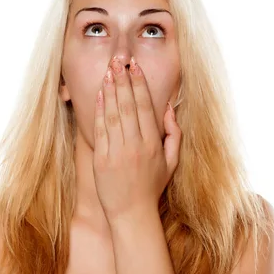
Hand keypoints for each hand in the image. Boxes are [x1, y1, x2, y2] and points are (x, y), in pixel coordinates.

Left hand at [92, 56, 180, 222]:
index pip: (145, 107)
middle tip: (119, 60)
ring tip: (108, 71)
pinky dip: (99, 110)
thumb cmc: (152, 186)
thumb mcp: (171, 162)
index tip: (135, 66)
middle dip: (123, 80)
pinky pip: (99, 129)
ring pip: (113, 114)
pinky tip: (100, 94)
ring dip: (110, 90)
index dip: (139, 84)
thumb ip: (174, 133)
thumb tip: (169, 107)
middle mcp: (135, 145)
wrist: (131, 213)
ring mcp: (117, 152)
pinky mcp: (101, 159)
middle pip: (128, 106)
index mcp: (153, 144)